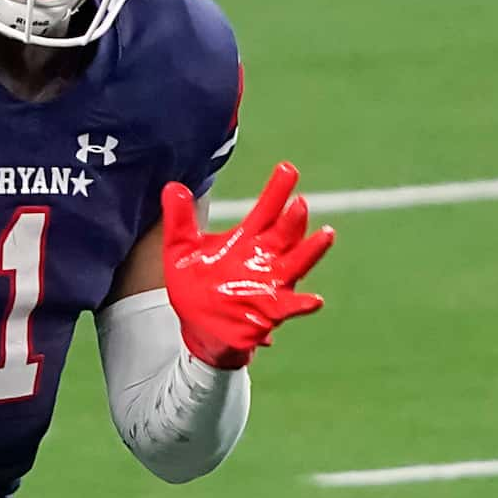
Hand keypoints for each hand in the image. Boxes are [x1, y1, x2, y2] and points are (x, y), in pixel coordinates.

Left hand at [161, 162, 332, 368]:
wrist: (198, 328)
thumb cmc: (194, 288)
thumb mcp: (180, 250)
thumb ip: (179, 220)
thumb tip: (172, 187)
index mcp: (247, 240)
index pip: (267, 209)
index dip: (278, 190)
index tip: (288, 169)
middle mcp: (265, 258)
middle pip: (285, 232)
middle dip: (294, 219)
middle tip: (299, 203)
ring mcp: (271, 284)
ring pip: (297, 263)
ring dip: (311, 251)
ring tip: (325, 235)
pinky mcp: (270, 311)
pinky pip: (290, 306)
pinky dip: (302, 304)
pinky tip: (314, 300)